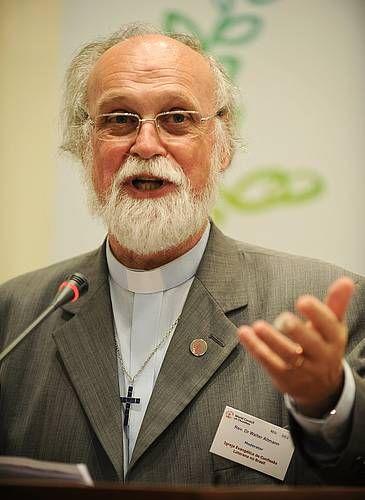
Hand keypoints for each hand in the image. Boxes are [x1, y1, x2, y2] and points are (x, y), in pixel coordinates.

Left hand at [238, 277, 353, 417]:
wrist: (321, 387)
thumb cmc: (324, 345)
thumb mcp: (333, 326)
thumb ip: (336, 303)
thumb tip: (346, 281)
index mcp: (334, 339)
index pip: (329, 326)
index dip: (317, 314)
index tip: (303, 300)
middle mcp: (321, 356)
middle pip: (311, 344)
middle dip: (297, 330)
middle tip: (283, 319)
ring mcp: (303, 370)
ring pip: (288, 355)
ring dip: (272, 340)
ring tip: (258, 326)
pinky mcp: (284, 378)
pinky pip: (269, 363)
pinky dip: (256, 348)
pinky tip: (244, 333)